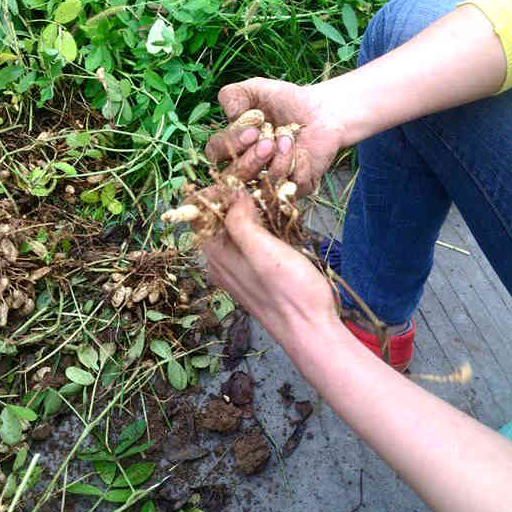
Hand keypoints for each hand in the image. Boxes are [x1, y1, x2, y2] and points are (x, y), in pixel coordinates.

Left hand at [201, 189, 339, 343]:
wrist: (311, 331)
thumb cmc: (289, 291)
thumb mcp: (262, 250)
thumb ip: (240, 221)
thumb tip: (232, 194)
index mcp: (216, 256)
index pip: (200, 215)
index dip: (216, 193)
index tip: (242, 181)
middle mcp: (222, 263)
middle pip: (219, 220)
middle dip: (238, 201)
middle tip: (264, 190)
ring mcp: (240, 270)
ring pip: (239, 230)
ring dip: (255, 214)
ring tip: (276, 204)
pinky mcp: (259, 275)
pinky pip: (254, 244)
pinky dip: (265, 230)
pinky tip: (283, 227)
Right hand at [205, 78, 343, 193]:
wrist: (320, 109)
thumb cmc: (283, 100)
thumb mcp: (255, 89)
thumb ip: (234, 95)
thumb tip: (230, 114)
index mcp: (231, 146)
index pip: (215, 154)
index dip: (229, 146)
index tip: (251, 132)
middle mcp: (246, 168)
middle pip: (235, 177)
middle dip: (251, 161)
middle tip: (268, 142)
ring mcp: (270, 181)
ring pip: (264, 188)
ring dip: (278, 163)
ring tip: (289, 139)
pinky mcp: (295, 188)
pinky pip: (292, 188)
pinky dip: (299, 167)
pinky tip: (305, 152)